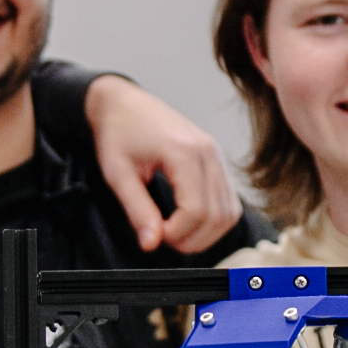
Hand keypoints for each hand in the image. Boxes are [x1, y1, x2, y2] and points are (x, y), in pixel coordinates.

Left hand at [86, 75, 241, 254]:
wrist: (123, 103)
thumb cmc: (118, 132)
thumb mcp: (118, 173)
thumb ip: (137, 210)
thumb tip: (151, 244)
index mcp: (183, 151)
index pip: (195, 210)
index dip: (177, 234)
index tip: (155, 237)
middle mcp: (207, 152)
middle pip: (217, 215)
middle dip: (193, 240)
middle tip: (165, 240)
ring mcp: (216, 155)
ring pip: (229, 212)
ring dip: (207, 234)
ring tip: (177, 235)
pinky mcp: (216, 159)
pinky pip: (228, 200)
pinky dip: (214, 219)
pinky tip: (189, 222)